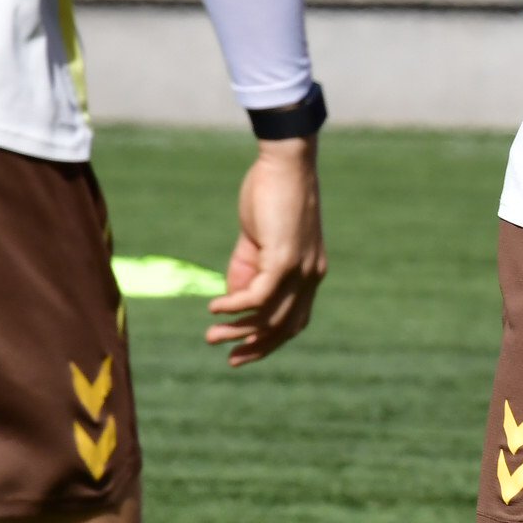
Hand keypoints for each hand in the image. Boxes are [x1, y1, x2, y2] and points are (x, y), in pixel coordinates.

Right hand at [209, 138, 327, 363]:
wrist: (285, 164)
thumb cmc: (271, 197)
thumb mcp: (258, 242)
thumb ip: (247, 271)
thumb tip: (234, 302)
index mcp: (310, 274)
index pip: (294, 321)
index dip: (269, 343)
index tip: (242, 354)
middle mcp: (312, 277)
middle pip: (284, 327)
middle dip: (255, 346)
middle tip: (228, 357)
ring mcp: (302, 270)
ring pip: (270, 316)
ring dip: (238, 330)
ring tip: (210, 335)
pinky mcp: (286, 259)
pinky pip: (258, 296)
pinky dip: (235, 306)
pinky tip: (214, 308)